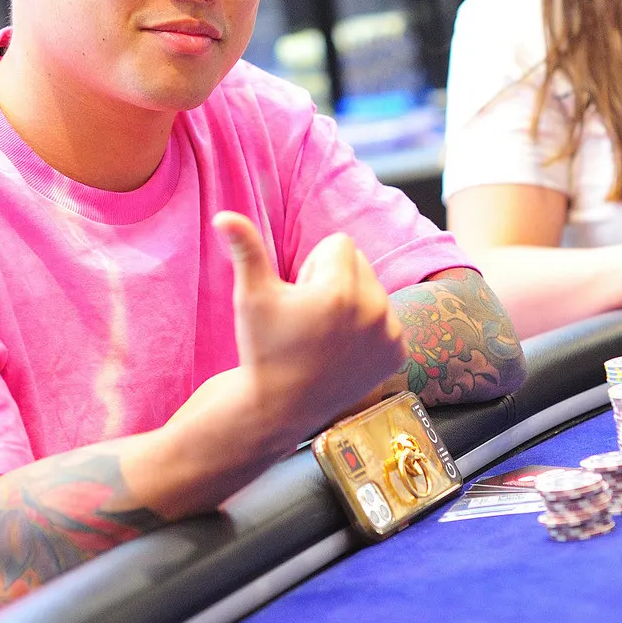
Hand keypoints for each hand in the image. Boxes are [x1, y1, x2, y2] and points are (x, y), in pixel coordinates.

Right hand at [214, 212, 405, 431]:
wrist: (279, 407)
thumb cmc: (262, 348)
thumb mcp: (251, 296)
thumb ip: (246, 249)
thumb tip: (224, 215)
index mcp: (340, 290)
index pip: (339, 243)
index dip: (313, 267)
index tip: (299, 296)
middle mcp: (373, 310)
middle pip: (359, 263)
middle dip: (335, 279)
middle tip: (310, 315)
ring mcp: (389, 334)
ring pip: (374, 290)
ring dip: (353, 302)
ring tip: (325, 334)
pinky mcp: (397, 353)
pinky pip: (387, 318)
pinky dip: (369, 327)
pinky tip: (343, 349)